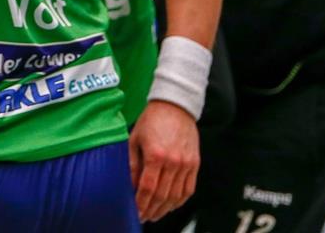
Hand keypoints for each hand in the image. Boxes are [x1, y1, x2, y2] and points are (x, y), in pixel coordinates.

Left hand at [128, 100, 199, 221]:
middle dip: (151, 209)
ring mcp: (186, 164)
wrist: (175, 106)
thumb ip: (132, 164)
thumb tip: (129, 185)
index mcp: (156, 155)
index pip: (147, 187)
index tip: (135, 212)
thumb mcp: (135, 139)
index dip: (141, 203)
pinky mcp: (195, 164)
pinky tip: (170, 205)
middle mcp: (173, 162)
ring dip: (164, 209)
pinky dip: (179, 201)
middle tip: (143, 217)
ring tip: (155, 214)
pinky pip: (189, 189)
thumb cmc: (151, 121)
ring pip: (176, 196)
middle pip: (162, 195)